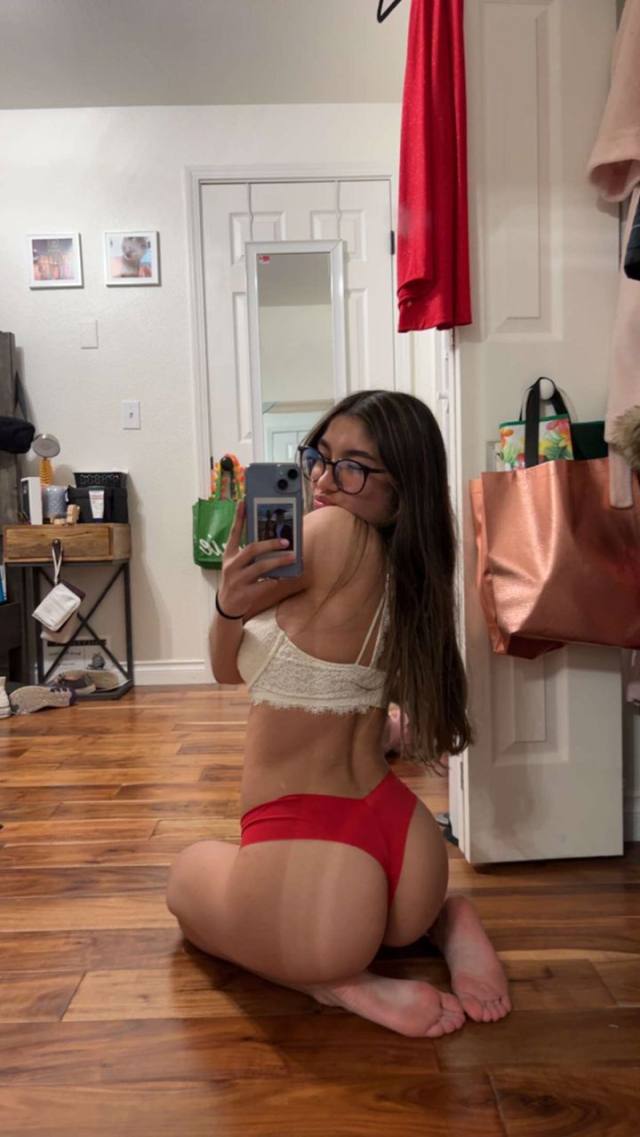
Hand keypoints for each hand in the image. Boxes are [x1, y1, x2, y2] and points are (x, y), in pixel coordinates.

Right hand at [217, 500, 294, 616]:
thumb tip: (272, 542)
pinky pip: (264, 584)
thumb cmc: (236, 581)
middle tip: (287, 541)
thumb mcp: (236, 566)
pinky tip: (283, 578)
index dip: (238, 518)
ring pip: (260, 567)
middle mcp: (231, 566)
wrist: (227, 608)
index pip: (233, 533)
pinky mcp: (245, 594)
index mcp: (228, 556)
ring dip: (278, 561)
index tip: (243, 502)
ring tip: (293, 557)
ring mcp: (237, 580)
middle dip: (270, 544)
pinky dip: (275, 580)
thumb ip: (248, 555)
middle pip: (252, 549)